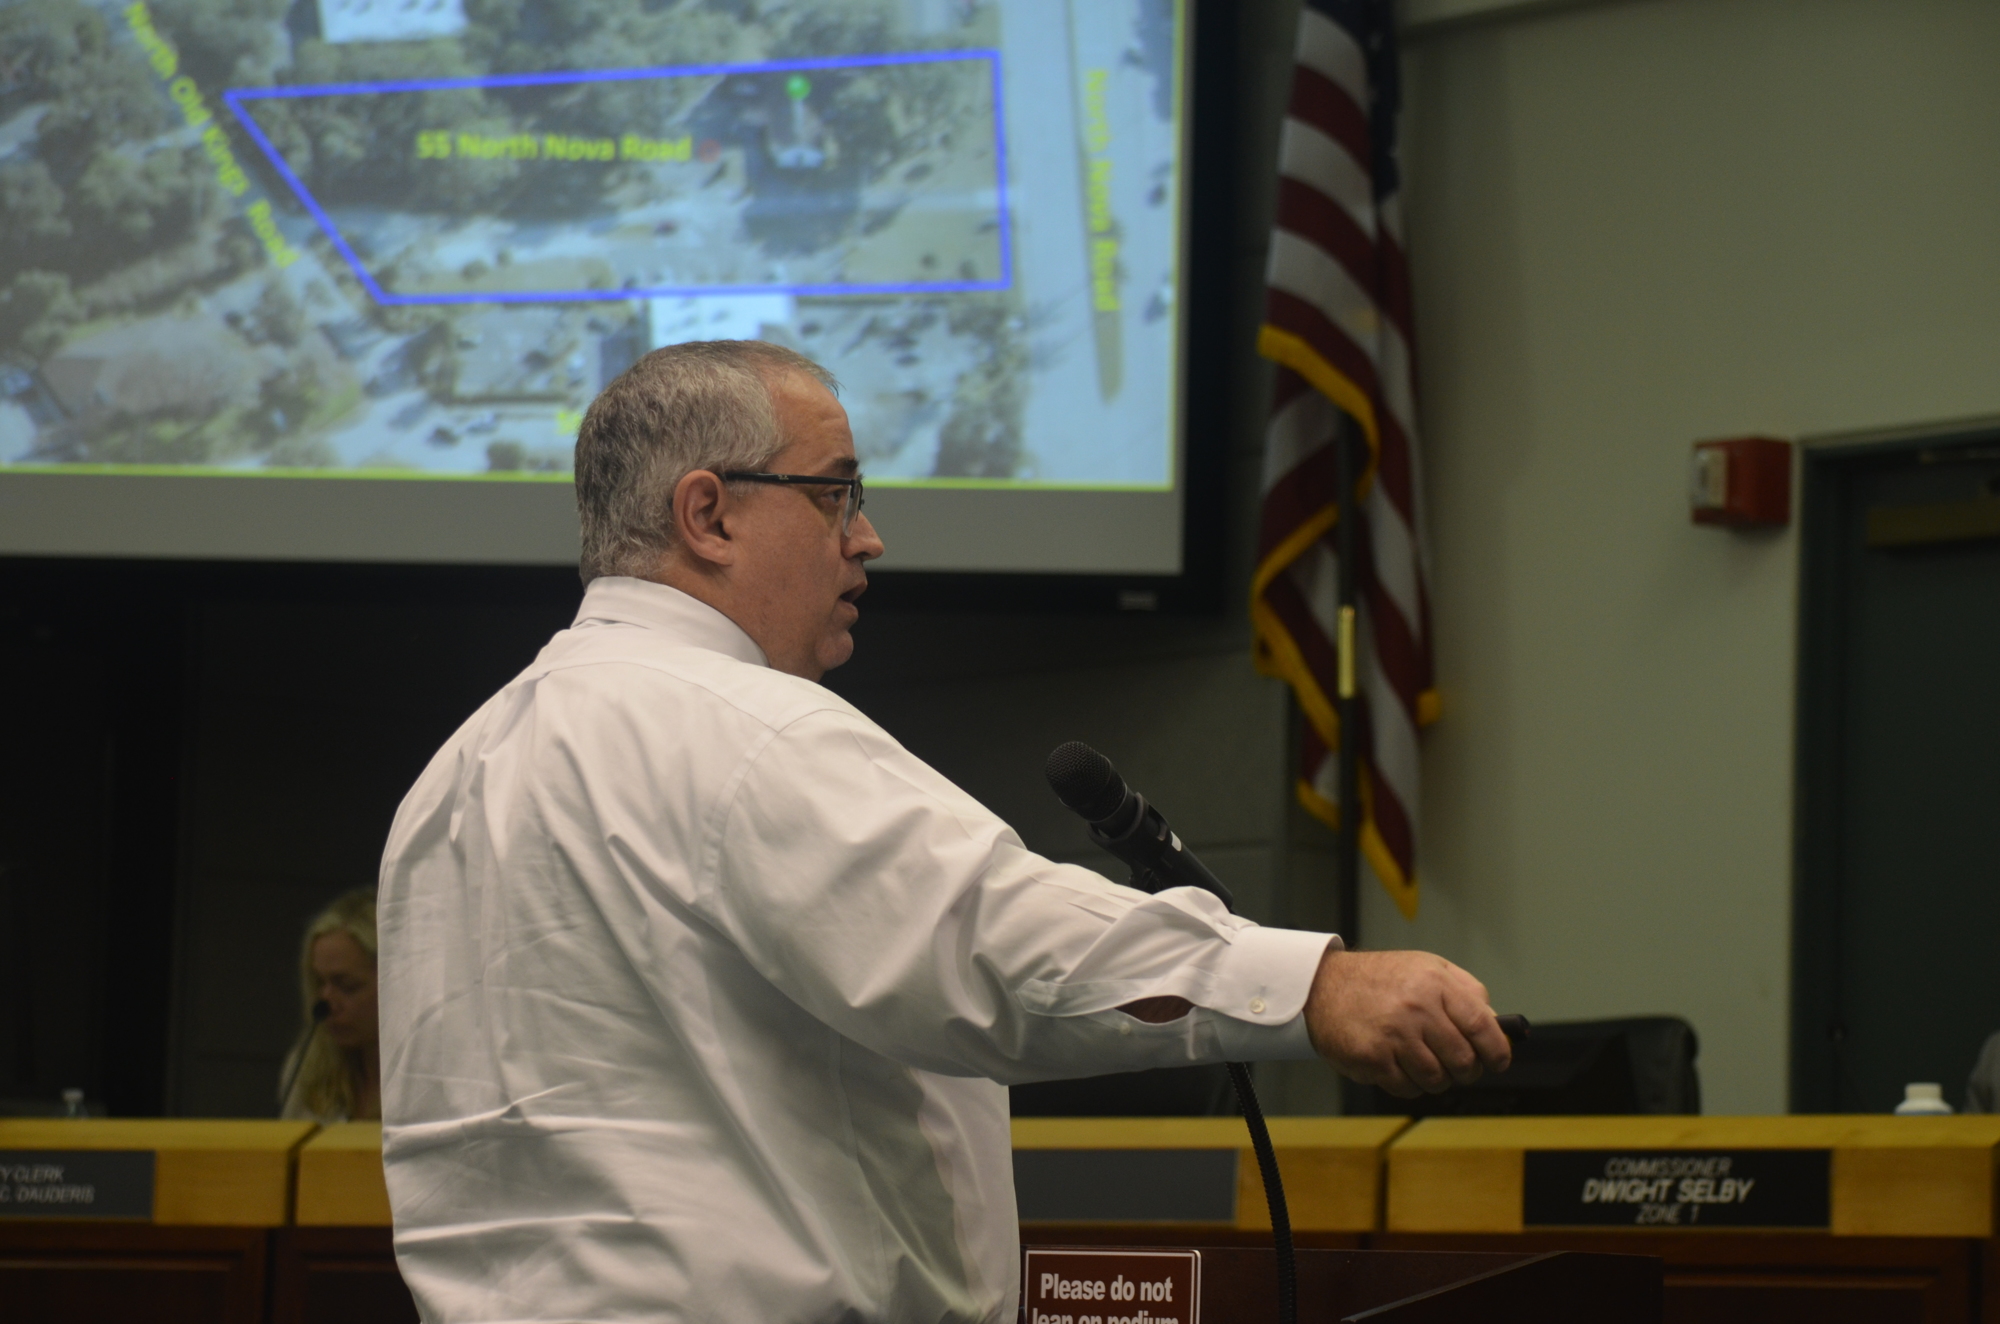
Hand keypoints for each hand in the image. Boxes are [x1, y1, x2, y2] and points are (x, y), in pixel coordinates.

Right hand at [1303, 947, 1511, 1097]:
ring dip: (1437, 1079)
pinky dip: (1410, 1084)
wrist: (1323, 983)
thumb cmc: (1382, 978)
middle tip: (1459, 1066)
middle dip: (1467, 1071)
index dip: (1498, 1051)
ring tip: (1425, 1063)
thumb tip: (1497, 1026)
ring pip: (1437, 1080)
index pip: (1481, 1027)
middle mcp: (1415, 1009)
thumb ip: (1466, 991)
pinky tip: (1400, 1066)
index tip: (1499, 1061)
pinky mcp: (1371, 1058)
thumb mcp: (1428, 967)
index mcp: (1434, 984)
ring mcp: (1392, 1036)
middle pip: (1463, 1061)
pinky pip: (1407, 1088)